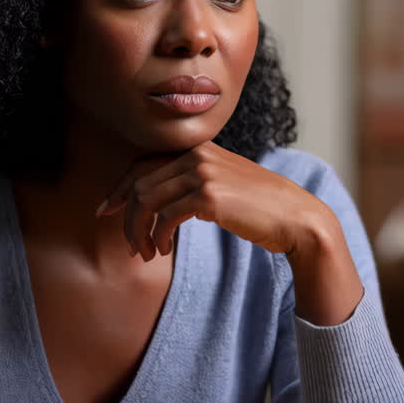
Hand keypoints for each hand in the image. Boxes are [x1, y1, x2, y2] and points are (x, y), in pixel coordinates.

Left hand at [98, 142, 336, 260]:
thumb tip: (159, 203)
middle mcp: (198, 155)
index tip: (107, 210)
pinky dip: (158, 237)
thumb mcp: (224, 184)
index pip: (144, 163)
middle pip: (141, 183)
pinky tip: (162, 250)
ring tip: (145, 253)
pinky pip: (166, 217)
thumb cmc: (262, 208)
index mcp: (199, 148)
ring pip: (148, 200)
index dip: (120, 188)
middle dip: (128, 217)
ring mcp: (204, 173)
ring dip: (139, 231)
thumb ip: (194, 183)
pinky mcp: (209, 196)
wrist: (296, 217)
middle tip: (131, 245)